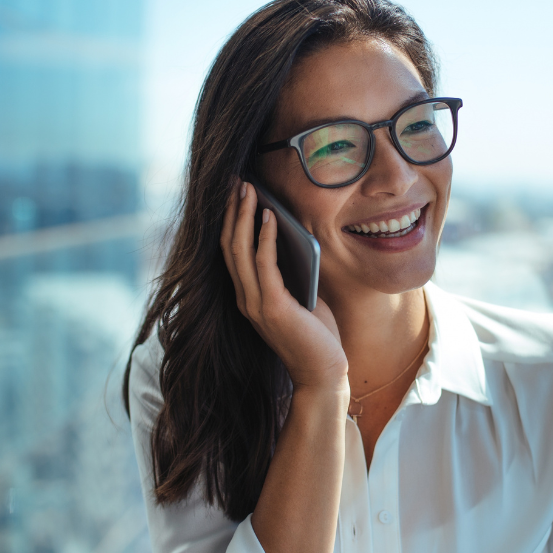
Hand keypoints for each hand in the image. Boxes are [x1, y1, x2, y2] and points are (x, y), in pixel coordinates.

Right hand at [220, 180, 348, 390]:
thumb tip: (291, 234)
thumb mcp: (301, 294)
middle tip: (237, 181)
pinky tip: (269, 216)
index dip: (231, 221)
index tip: (235, 193)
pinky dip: (264, 237)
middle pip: (229, 246)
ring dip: (243, 216)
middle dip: (232, 211)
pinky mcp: (272, 307)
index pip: (231, 252)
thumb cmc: (316, 334)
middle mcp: (245, 299)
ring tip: (248, 189)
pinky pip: (264, 265)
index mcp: (248, 296)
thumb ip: (290, 270)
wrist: (323, 372)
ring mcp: (255, 304)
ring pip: (240, 251)